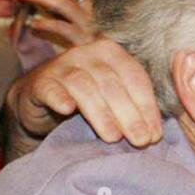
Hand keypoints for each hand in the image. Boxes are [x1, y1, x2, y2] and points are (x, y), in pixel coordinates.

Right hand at [4, 35, 162, 155]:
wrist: (40, 98)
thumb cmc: (85, 99)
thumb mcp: (112, 98)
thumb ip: (133, 107)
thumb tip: (154, 134)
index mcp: (112, 53)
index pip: (135, 78)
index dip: (147, 107)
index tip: (155, 135)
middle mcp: (87, 54)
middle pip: (112, 84)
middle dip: (129, 115)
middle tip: (140, 140)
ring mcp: (62, 66)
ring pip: (84, 86)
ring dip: (101, 113)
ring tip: (113, 138)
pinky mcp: (41, 82)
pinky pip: (51, 89)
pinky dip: (59, 97)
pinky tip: (67, 109)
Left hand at [14, 0, 97, 48]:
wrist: (112, 63)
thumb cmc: (96, 38)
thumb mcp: (87, 16)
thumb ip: (69, 3)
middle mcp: (95, 8)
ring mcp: (90, 24)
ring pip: (62, 3)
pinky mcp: (84, 42)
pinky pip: (61, 29)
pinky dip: (45, 24)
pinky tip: (32, 25)